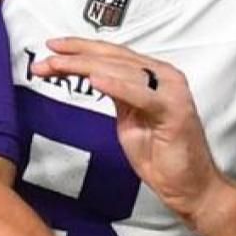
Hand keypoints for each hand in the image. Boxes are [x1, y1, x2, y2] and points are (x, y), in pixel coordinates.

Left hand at [31, 38, 228, 222]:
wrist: (189, 186)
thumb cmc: (162, 155)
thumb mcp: (129, 119)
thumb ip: (115, 95)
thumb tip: (91, 76)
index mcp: (153, 75)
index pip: (111, 54)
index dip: (80, 48)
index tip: (52, 49)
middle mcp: (164, 76)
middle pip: (112, 57)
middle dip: (74, 56)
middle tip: (45, 58)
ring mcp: (171, 91)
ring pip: (121, 69)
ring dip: (85, 65)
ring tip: (57, 65)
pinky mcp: (173, 110)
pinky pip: (140, 94)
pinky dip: (116, 85)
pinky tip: (94, 80)